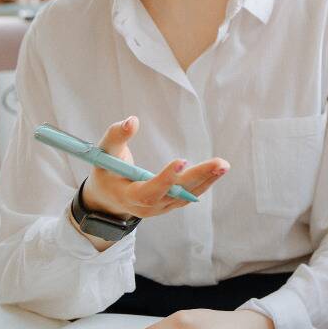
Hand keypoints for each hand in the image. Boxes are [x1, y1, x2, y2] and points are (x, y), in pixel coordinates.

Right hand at [81, 116, 228, 219]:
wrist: (107, 199)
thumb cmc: (106, 172)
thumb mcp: (104, 154)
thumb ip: (116, 136)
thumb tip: (133, 120)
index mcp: (128, 196)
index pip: (149, 191)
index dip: (165, 179)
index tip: (181, 161)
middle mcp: (147, 207)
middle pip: (175, 194)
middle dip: (198, 178)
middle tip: (219, 164)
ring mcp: (161, 207)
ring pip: (186, 195)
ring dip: (207, 180)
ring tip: (223, 165)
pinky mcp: (170, 203)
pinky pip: (189, 194)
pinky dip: (204, 182)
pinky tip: (218, 170)